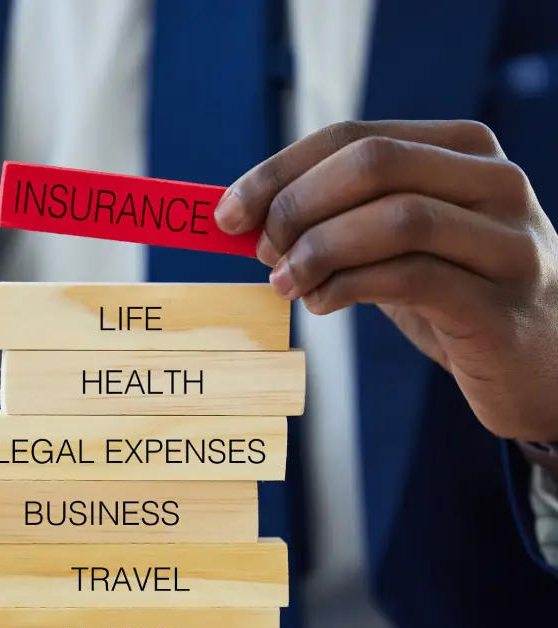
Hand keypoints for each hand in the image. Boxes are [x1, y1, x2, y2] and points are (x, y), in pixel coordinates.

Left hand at [214, 120, 557, 441]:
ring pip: (395, 216)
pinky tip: (320, 303)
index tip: (227, 212)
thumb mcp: (401, 247)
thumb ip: (345, 224)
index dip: (279, 171)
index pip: (353, 136)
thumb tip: (253, 222)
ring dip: (318, 250)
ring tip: (285, 283)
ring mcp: (505, 240)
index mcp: (462, 151)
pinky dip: (347, 287)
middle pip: (372, 162)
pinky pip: (409, 277)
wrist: (537, 363)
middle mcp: (493, 181)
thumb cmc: (455, 297)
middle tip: (261, 251)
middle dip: (296, 205)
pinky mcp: (498, 303)